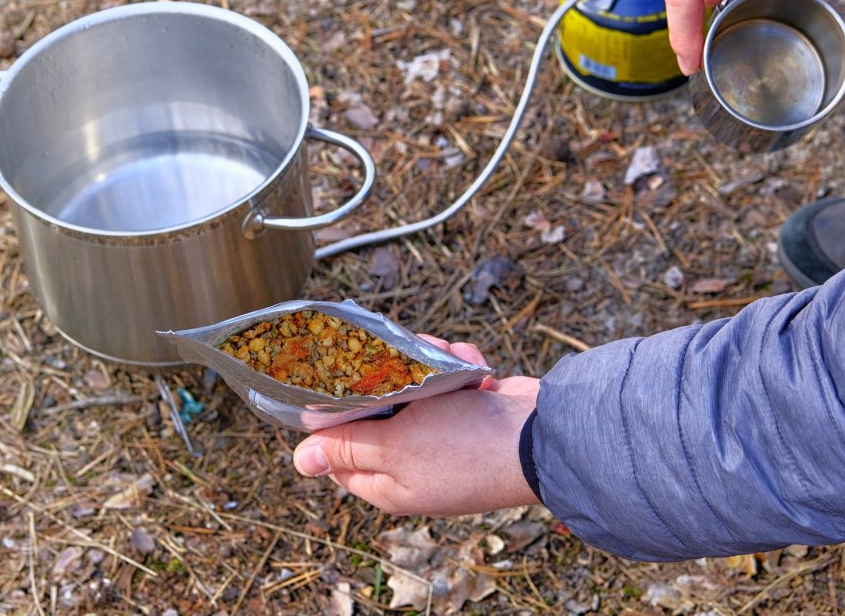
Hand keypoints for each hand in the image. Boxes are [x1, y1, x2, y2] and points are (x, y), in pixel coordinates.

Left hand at [293, 336, 541, 515]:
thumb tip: (301, 462)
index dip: (333, 418)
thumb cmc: (466, 448)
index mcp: (388, 483)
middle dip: (387, 378)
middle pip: (375, 410)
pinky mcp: (469, 412)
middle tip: (399, 362)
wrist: (544, 436)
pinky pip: (450, 380)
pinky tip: (474, 371)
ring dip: (428, 365)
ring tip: (446, 362)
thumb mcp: (394, 446)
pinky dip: (461, 369)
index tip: (334, 383)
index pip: (338, 455)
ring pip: (413, 386)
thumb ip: (347, 447)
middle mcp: (413, 463)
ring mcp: (443, 437)